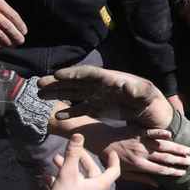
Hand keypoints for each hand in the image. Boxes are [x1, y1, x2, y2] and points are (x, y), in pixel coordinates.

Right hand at [39, 65, 173, 128]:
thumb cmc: (148, 97)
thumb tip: (124, 86)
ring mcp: (97, 95)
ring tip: (40, 95)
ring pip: (74, 93)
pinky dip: (70, 111)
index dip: (73, 74)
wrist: (150, 107)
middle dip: (58, 82)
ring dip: (58, 93)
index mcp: (109, 78)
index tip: (57, 75)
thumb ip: (136, 90)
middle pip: (75, 82)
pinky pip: (81, 108)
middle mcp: (100, 85)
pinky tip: (58, 115)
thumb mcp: (145, 93)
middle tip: (39, 83)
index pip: (88, 73)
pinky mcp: (98, 106)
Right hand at [41, 134, 119, 189]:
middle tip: (72, 150)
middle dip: (81, 160)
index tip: (111, 151)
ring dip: (69, 169)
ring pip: (81, 180)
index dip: (113, 159)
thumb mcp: (67, 173)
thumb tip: (78, 135)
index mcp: (101, 186)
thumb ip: (73, 153)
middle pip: (93, 172)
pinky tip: (47, 177)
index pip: (114, 170)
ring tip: (55, 160)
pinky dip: (63, 182)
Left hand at [87, 124, 189, 184]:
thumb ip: (142, 179)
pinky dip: (161, 133)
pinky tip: (170, 135)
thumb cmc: (115, 160)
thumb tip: (157, 186)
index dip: (173, 172)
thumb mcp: (126, 174)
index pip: (160, 170)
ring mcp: (141, 142)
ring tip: (188, 150)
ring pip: (162, 145)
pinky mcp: (139, 132)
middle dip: (179, 160)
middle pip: (164, 158)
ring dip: (176, 148)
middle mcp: (142, 154)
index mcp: (139, 165)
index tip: (183, 172)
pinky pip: (152, 132)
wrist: (104, 142)